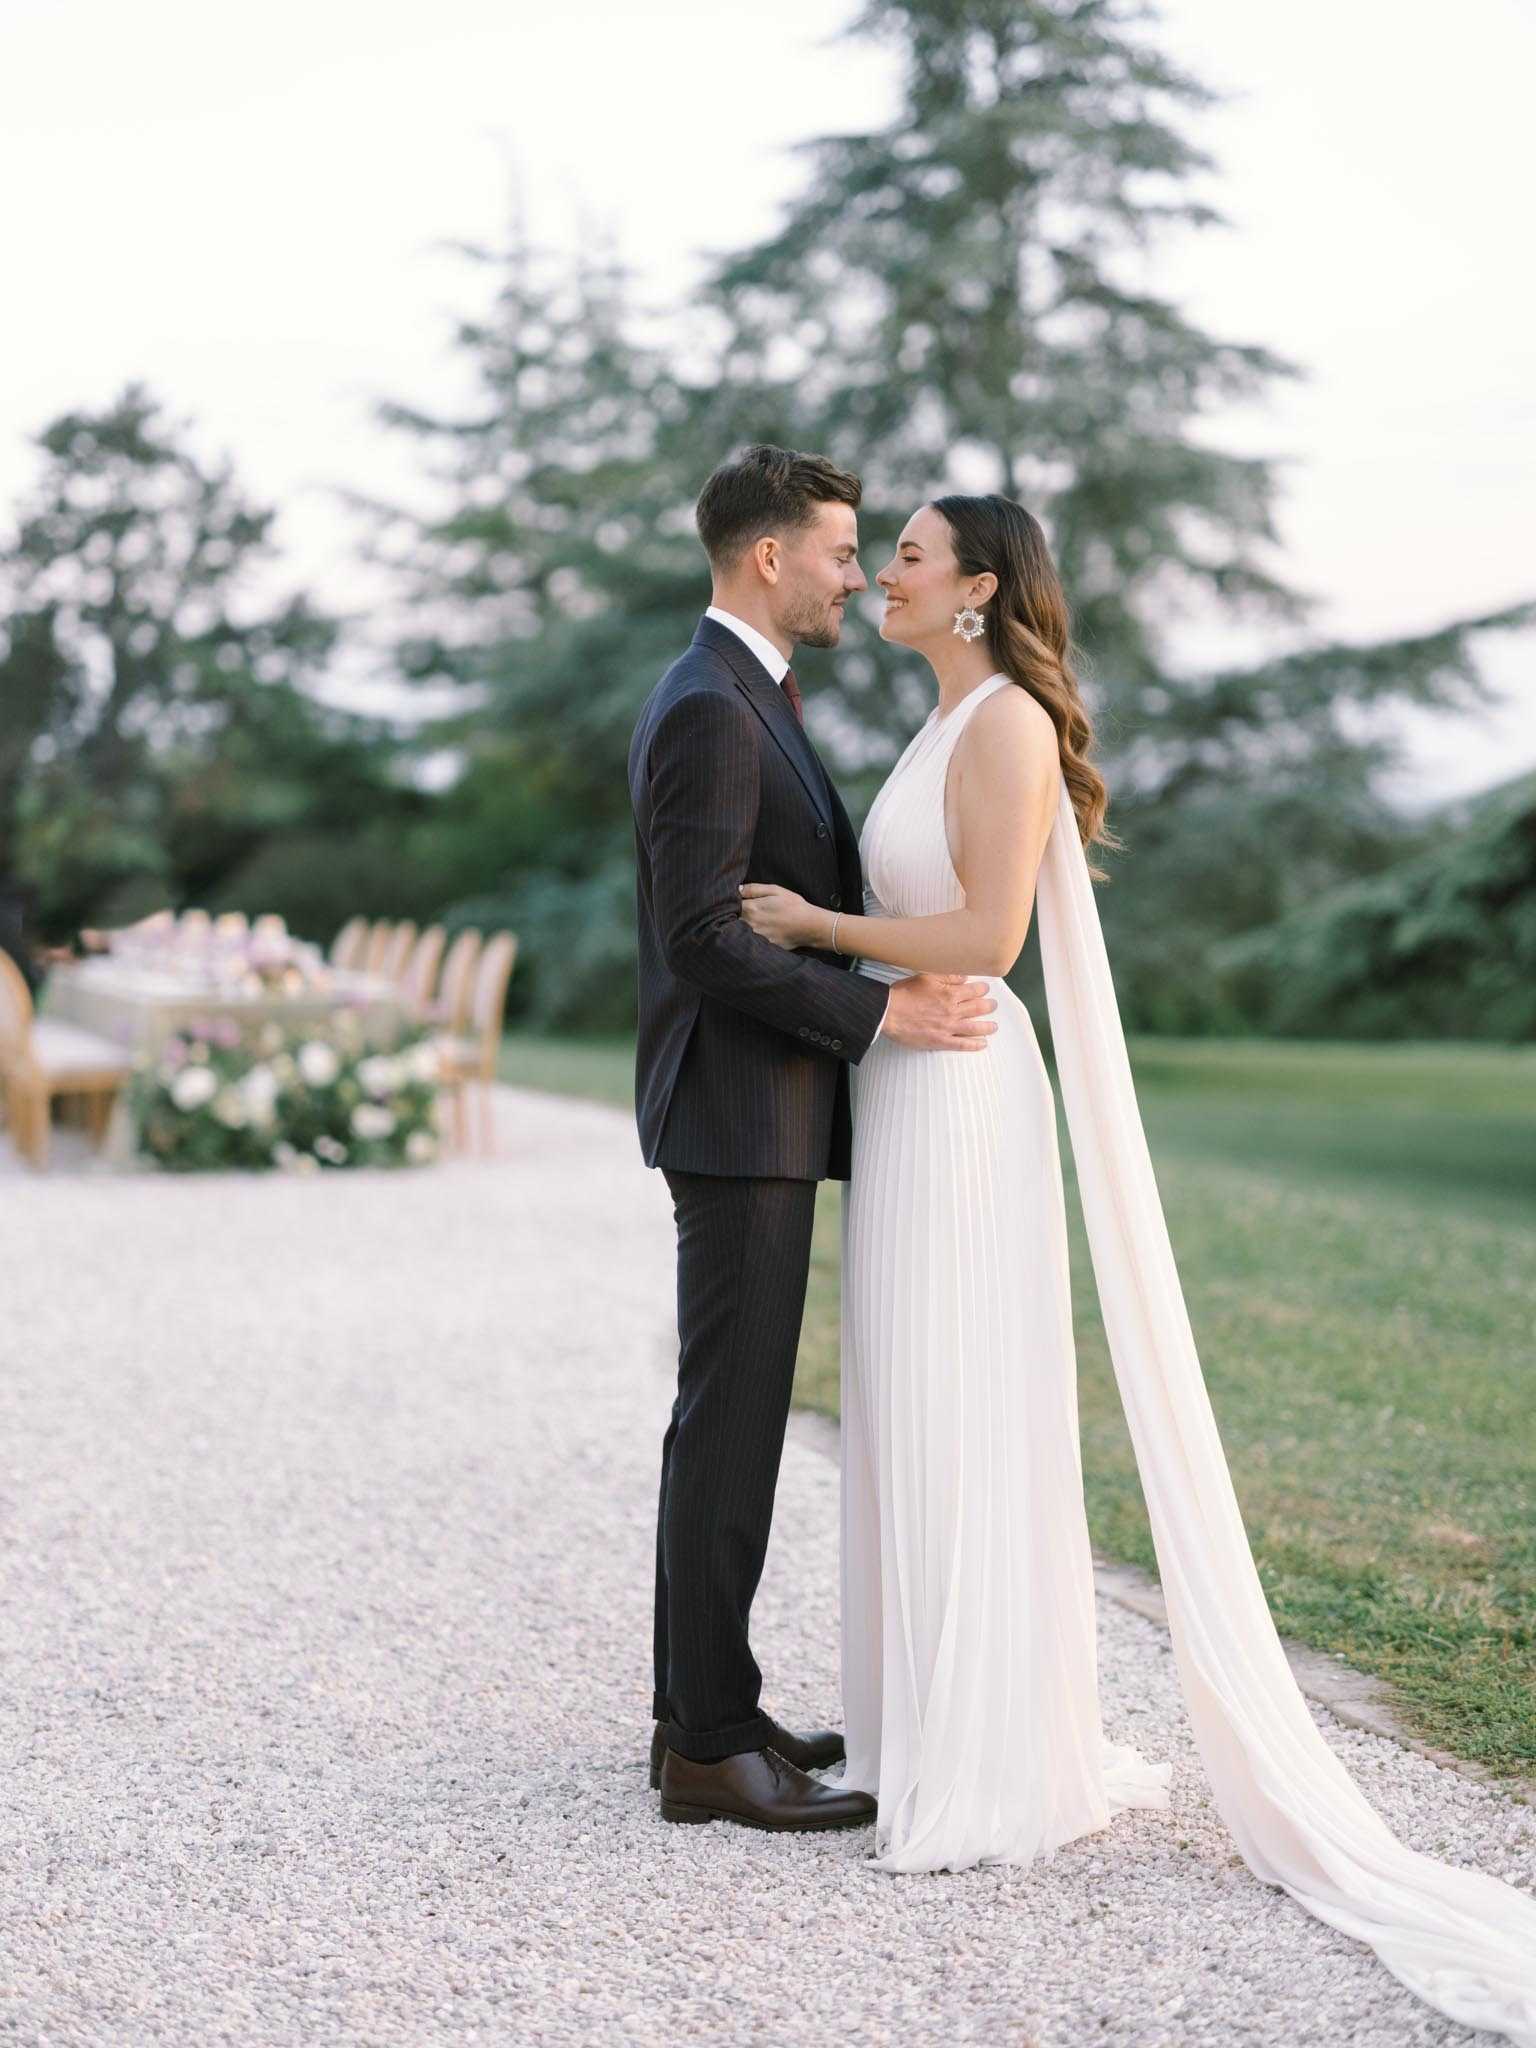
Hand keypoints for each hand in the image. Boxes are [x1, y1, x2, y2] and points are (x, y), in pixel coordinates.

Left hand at [738, 882, 827, 950]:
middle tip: (740, 913)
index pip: (730, 906)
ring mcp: (756, 938)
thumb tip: (738, 889)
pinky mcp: (763, 947)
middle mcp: (751, 925)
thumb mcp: (776, 890)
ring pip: (740, 932)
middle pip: (732, 921)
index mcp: (752, 908)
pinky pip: (751, 942)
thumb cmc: (794, 906)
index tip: (735, 902)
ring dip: (740, 928)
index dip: (731, 903)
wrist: (810, 926)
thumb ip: (754, 889)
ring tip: (754, 923)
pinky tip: (760, 933)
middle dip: (733, 916)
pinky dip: (750, 938)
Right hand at [880, 974, 997, 1051]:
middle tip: (993, 1005)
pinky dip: (974, 1045)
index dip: (982, 989)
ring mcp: (947, 1028)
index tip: (985, 989)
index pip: (973, 990)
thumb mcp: (926, 977)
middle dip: (989, 1006)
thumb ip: (947, 976)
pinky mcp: (940, 1041)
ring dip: (987, 1027)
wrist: (888, 1013)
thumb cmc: (904, 994)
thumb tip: (964, 977)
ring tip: (994, 1026)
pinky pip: (962, 1045)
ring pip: (975, 1027)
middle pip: (978, 1008)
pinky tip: (983, 1044)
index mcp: (949, 994)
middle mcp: (952, 1011)